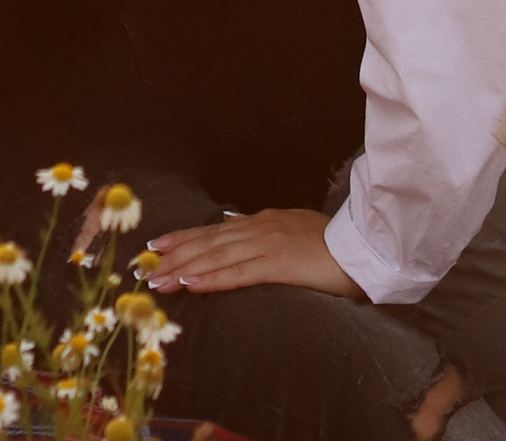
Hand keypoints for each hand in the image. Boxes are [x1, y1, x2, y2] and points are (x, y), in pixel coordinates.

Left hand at [144, 208, 362, 299]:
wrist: (362, 246)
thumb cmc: (330, 243)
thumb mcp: (292, 229)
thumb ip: (262, 230)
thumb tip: (232, 226)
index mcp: (262, 221)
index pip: (214, 231)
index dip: (183, 239)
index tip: (156, 247)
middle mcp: (259, 228)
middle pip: (208, 242)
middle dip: (174, 256)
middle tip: (144, 267)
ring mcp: (268, 244)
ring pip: (217, 257)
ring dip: (184, 270)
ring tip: (158, 281)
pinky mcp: (279, 264)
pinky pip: (240, 274)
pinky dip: (213, 278)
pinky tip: (192, 285)